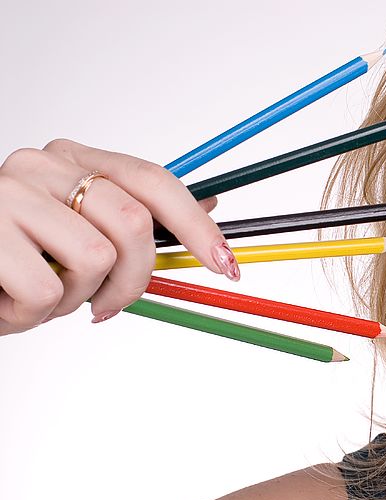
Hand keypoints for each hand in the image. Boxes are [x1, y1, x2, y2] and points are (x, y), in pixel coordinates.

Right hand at [0, 138, 238, 333]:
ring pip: (95, 260)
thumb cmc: (13, 258)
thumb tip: (212, 209)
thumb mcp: (77, 234)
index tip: (226, 266)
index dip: (197, 226)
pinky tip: (9, 302)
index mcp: (73, 161)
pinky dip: (35, 315)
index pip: (154, 181)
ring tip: (42, 296)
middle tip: (107, 306)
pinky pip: (48, 291)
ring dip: (76, 300)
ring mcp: (9, 192)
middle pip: (133, 224)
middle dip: (135, 281)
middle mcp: (42, 165)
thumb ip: (136, 221)